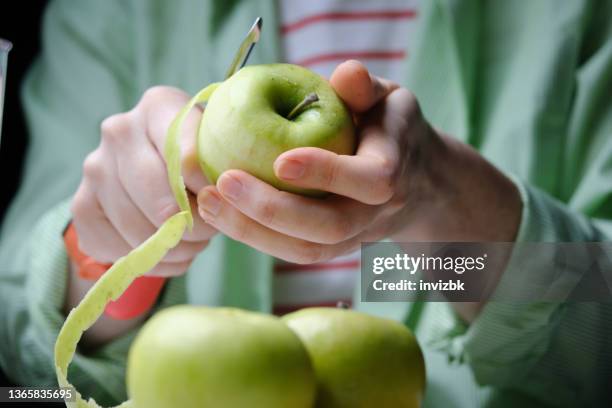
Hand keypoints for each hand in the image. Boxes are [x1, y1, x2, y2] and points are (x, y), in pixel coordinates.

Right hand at [71, 86, 216, 276]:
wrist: (155, 171)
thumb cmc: (198, 160)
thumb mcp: (215, 151)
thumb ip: (219, 167)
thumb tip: (216, 200)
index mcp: (159, 106)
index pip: (185, 156)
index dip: (207, 190)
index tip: (220, 202)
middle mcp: (119, 131)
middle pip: (162, 200)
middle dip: (192, 227)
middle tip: (208, 233)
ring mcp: (94, 168)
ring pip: (139, 229)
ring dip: (173, 249)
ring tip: (190, 244)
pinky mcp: (81, 205)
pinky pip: (117, 249)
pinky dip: (148, 262)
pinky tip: (164, 252)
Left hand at [196, 60, 520, 265]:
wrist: (415, 180)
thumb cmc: (390, 128)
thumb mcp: (388, 99)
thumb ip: (366, 88)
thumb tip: (346, 72)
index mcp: (395, 170)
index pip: (371, 181)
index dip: (328, 173)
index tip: (280, 160)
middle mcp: (377, 213)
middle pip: (330, 228)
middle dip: (274, 210)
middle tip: (224, 182)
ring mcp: (355, 236)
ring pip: (307, 250)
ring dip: (254, 231)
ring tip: (209, 202)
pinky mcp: (332, 247)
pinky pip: (294, 251)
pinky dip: (255, 236)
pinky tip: (221, 213)